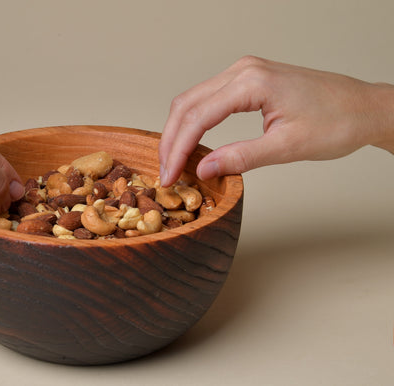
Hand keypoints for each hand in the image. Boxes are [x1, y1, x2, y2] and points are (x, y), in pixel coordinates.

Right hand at [159, 56, 393, 185]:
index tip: (168, 176)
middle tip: (165, 172)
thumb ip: (241, 158)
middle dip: (171, 140)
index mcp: (252, 82)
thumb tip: (202, 170)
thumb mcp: (287, 147)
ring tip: (174, 161)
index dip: (177, 150)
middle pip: (187, 103)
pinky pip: (210, 97)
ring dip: (180, 130)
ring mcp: (246, 71)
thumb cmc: (337, 123)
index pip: (198, 117)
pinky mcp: (250, 79)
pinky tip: (193, 142)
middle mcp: (244, 70)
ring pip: (194, 99)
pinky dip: (196, 121)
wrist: (365, 108)